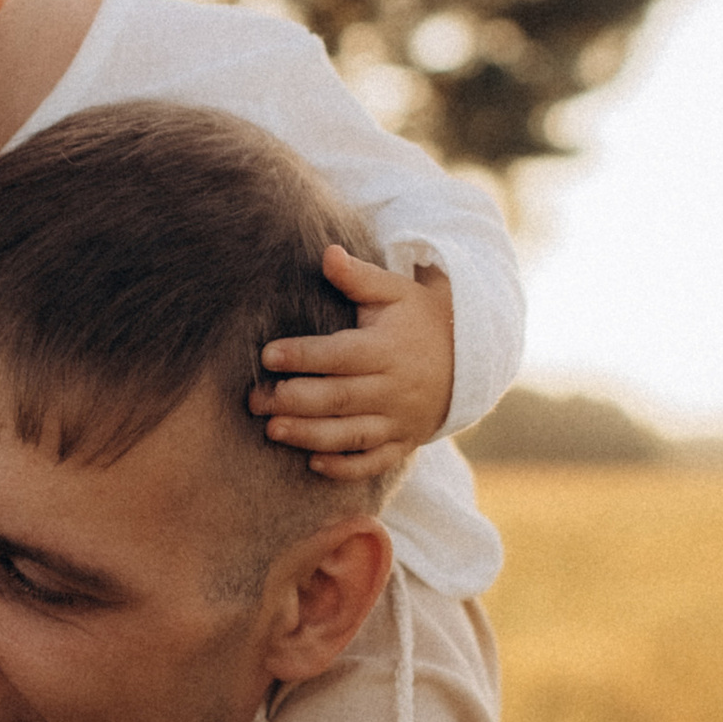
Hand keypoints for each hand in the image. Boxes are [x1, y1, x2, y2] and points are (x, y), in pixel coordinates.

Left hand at [253, 250, 454, 476]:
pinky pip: (376, 462)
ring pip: (352, 434)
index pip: (340, 355)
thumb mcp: (395, 291)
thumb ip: (359, 277)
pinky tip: (314, 464)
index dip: (303, 355)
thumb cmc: (418, 318)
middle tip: (255, 400)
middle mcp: (395, 388)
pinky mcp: (404, 442)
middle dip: (294, 401)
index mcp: (389, 349)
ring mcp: (401, 420)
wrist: (468, 356)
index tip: (267, 355)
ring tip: (272, 431)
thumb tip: (328, 253)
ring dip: (311, 437)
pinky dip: (347, 468)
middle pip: (340, 398)